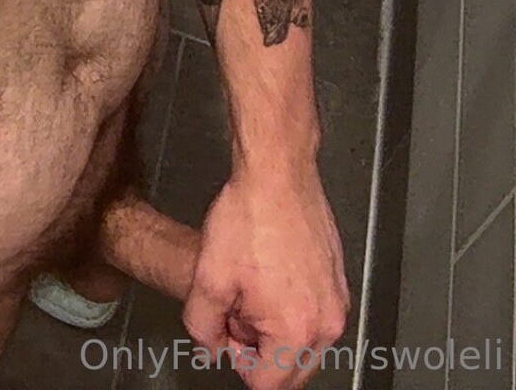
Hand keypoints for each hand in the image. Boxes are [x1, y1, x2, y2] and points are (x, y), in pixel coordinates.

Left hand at [181, 166, 349, 388]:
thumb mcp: (208, 278)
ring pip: (304, 345)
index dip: (238, 363)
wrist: (278, 173)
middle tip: (238, 311)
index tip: (227, 332)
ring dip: (276, 331)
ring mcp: (337, 301)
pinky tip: (271, 275)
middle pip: (291, 372)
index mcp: (296, 330)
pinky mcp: (338, 281)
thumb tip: (212, 347)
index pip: (267, 384)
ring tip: (254, 289)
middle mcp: (326, 322)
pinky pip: (315, 317)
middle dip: (260, 352)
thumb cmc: (250, 216)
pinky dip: (292, 309)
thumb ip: (203, 328)